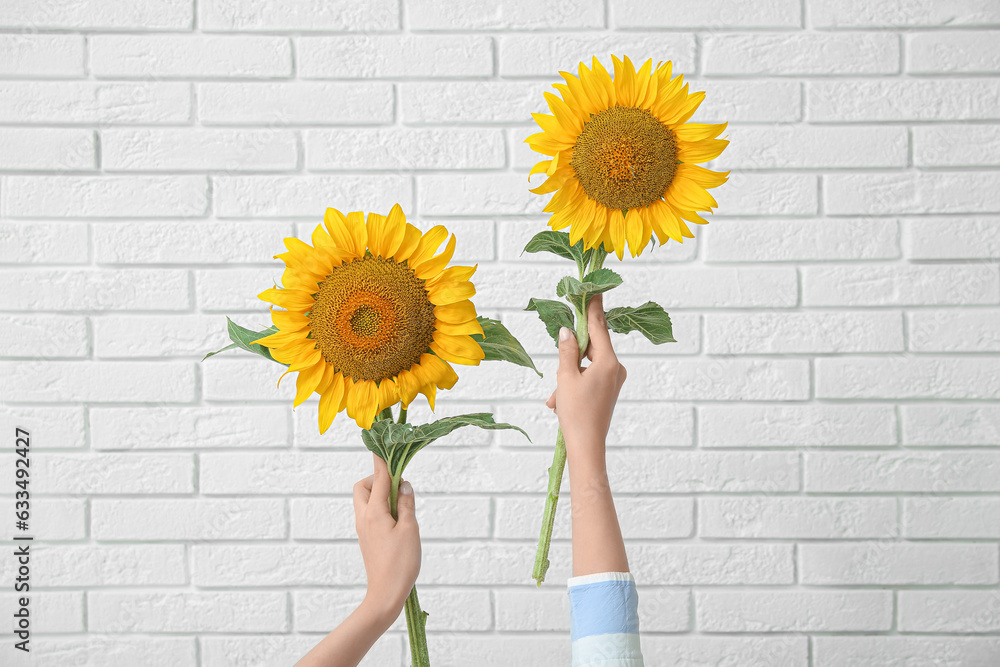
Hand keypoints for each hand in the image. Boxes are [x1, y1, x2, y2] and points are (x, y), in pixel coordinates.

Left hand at [353, 454, 420, 626]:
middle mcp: (363, 517)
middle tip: (398, 487)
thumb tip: (404, 484)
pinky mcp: (366, 538)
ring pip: (364, 500)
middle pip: (362, 487)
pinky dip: (380, 508)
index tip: (383, 443)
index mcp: (374, 512)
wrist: (385, 594)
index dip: (382, 460)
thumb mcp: (410, 529)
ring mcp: (363, 528)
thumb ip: (407, 503)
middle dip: (377, 479)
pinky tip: (397, 520)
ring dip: (379, 494)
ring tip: (401, 506)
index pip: (378, 478)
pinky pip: (369, 513)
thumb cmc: (401, 563)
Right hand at [545, 292, 627, 462]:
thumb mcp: (566, 377)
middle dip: (571, 354)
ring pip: (587, 364)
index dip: (593, 307)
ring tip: (556, 395)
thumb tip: (567, 331)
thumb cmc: (576, 413)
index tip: (593, 289)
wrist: (587, 447)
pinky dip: (574, 384)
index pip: (598, 326)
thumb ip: (566, 351)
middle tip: (560, 362)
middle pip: (591, 346)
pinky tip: (560, 400)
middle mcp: (616, 368)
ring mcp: (614, 380)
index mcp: (609, 361)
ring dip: (568, 374)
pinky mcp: (609, 390)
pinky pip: (589, 377)